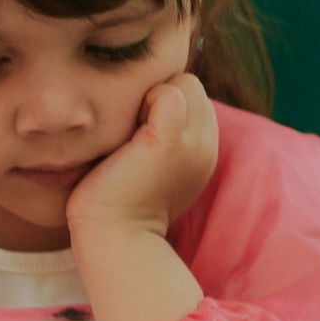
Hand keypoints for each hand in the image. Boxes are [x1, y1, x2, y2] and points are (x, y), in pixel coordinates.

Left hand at [66, 74, 218, 244]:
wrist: (113, 237)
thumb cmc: (119, 201)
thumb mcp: (155, 166)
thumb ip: (164, 137)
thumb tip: (148, 106)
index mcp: (204, 151)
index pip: (194, 97)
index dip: (166, 103)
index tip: (141, 130)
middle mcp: (206, 145)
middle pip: (191, 85)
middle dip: (162, 95)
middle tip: (134, 129)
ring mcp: (192, 143)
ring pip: (184, 83)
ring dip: (153, 96)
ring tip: (132, 131)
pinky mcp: (167, 142)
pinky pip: (168, 93)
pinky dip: (146, 99)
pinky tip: (128, 129)